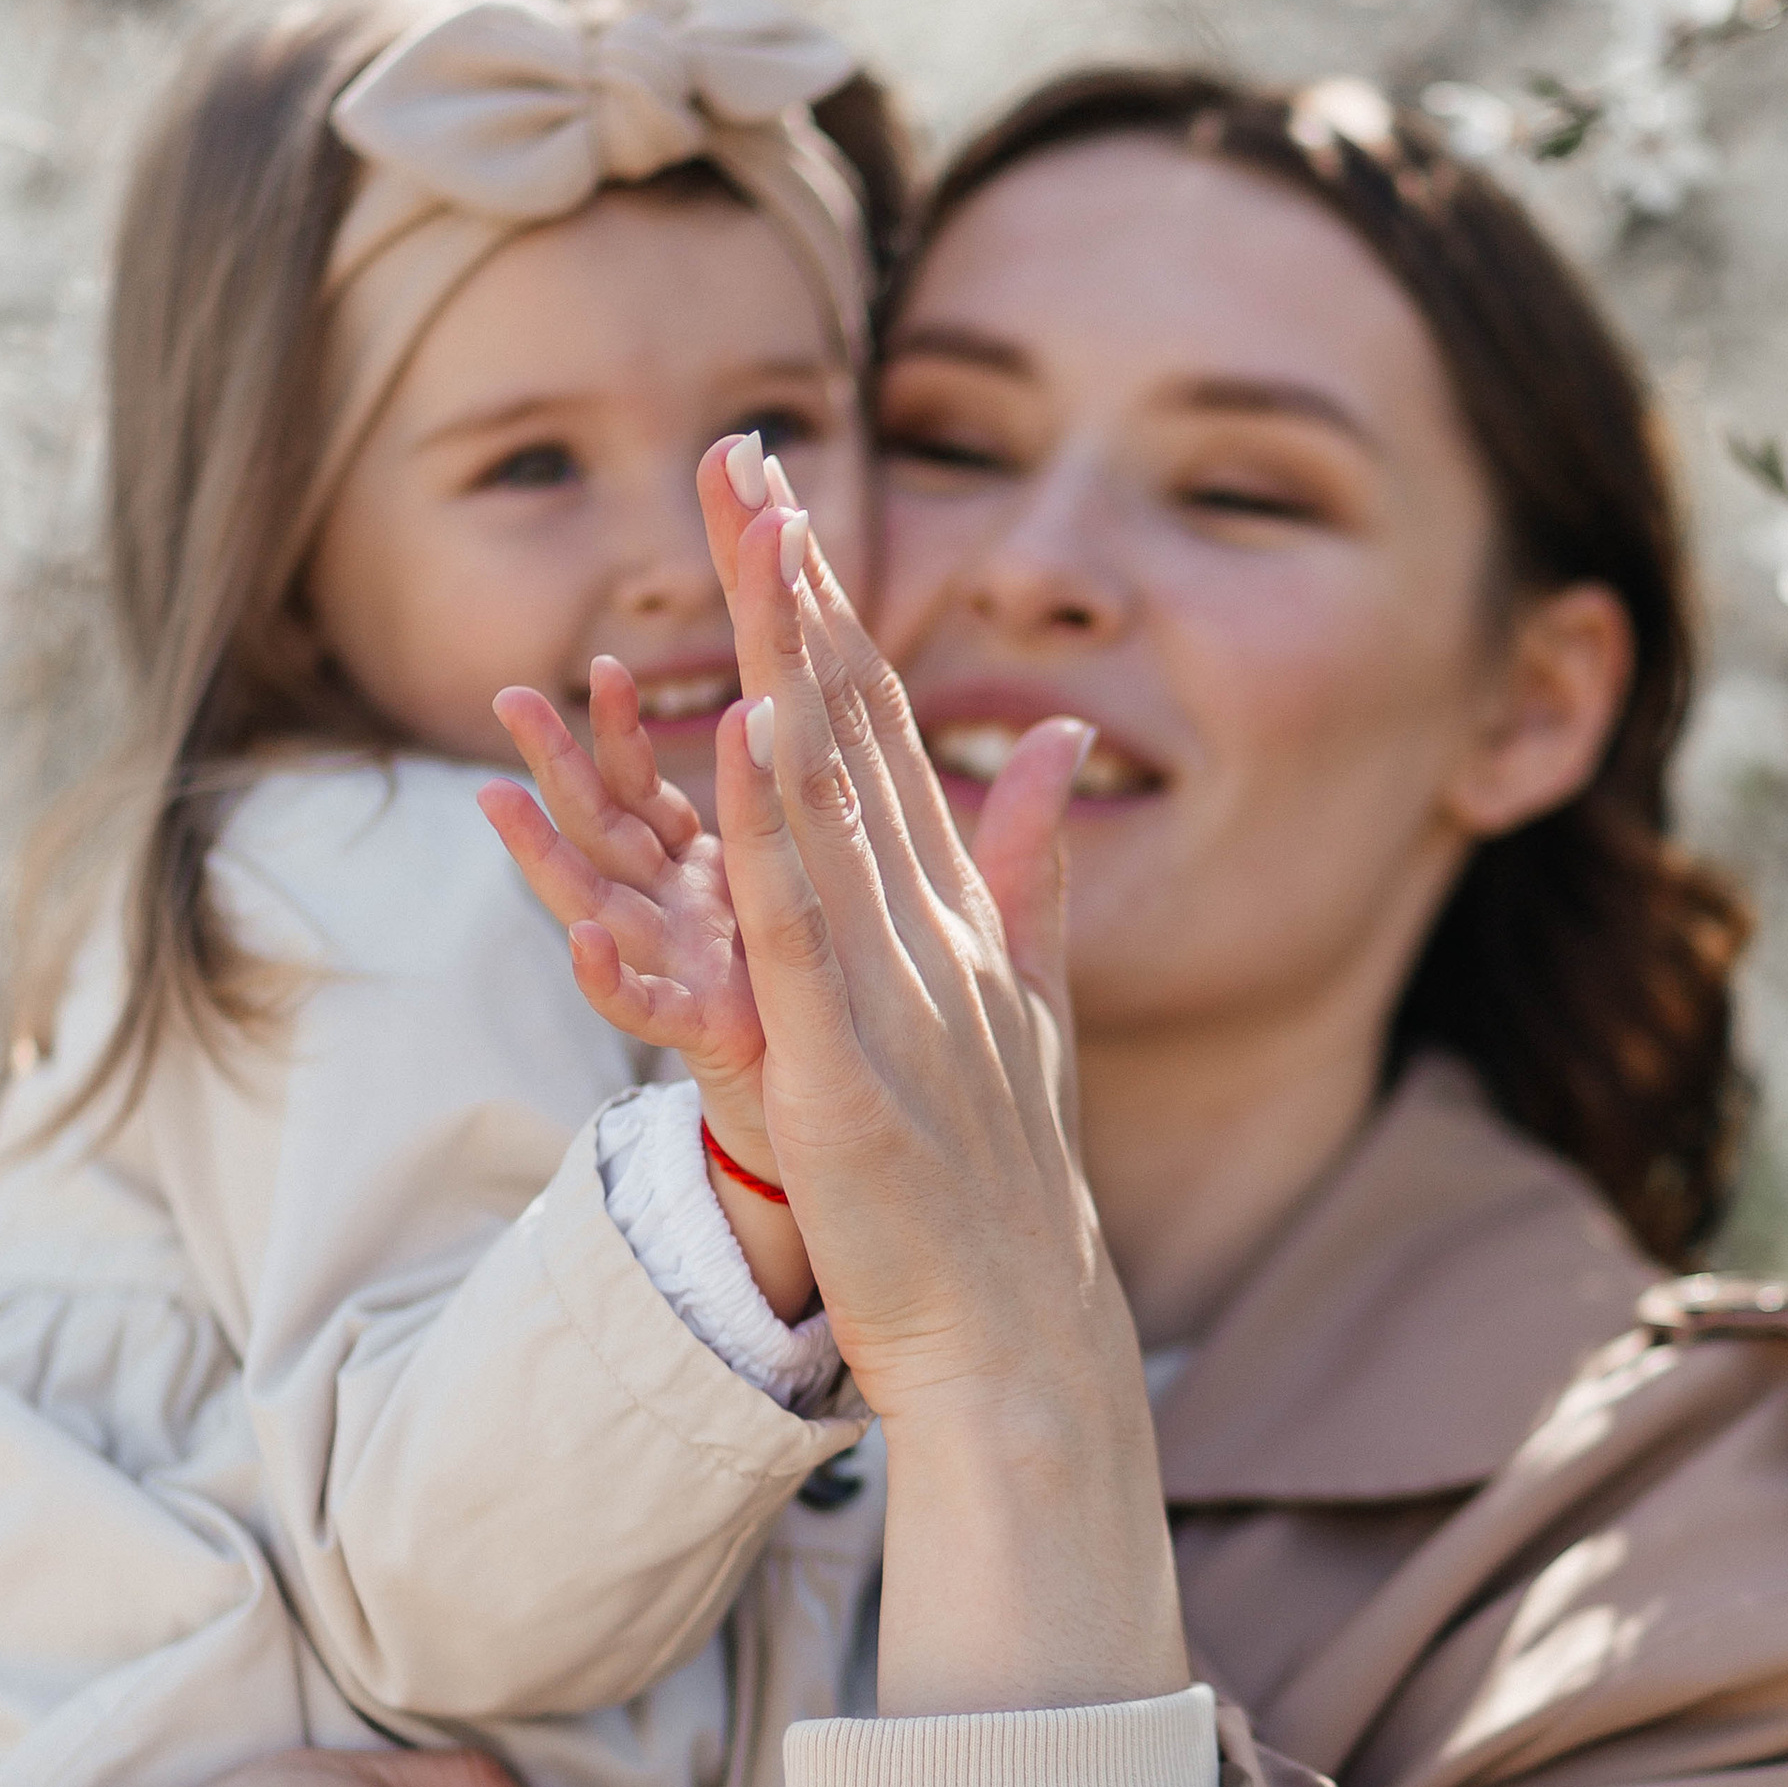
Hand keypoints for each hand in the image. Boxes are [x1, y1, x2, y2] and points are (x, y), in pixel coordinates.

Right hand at [481, 660, 816, 1328]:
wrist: (850, 1138)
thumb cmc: (836, 1008)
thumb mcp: (831, 895)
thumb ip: (813, 816)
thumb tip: (808, 733)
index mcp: (718, 869)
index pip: (653, 781)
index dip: (625, 720)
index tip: (576, 680)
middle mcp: (684, 915)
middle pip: (607, 825)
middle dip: (558, 763)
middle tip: (507, 700)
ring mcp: (683, 974)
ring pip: (600, 902)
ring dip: (542, 854)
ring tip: (493, 796)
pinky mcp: (704, 1040)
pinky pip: (646, 1011)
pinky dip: (611, 980)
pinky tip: (583, 944)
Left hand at [702, 495, 1190, 1714]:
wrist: (1019, 1329)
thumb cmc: (999, 1181)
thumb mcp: (1020, 1001)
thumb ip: (1029, 866)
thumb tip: (1046, 739)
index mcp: (954, 907)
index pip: (882, 726)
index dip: (829, 604)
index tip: (782, 495)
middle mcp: (931, 924)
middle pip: (853, 726)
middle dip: (797, 587)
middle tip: (742, 456)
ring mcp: (895, 987)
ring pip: (828, 798)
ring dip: (783, 664)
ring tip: (746, 546)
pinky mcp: (849, 1067)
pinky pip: (802, 930)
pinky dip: (776, 833)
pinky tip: (746, 737)